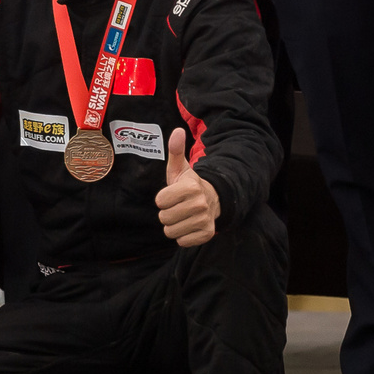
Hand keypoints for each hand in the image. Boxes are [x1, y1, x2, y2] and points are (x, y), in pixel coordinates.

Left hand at [154, 128, 219, 246]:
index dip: (163, 199)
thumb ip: (176, 150)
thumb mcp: (180, 168)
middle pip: (164, 218)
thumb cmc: (189, 184)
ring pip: (171, 232)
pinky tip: (189, 225)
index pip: (160, 201)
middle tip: (178, 206)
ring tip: (183, 215)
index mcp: (191, 187)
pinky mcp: (207, 234)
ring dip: (173, 225)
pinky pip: (182, 242)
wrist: (213, 200)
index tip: (172, 194)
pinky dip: (182, 236)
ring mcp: (205, 220)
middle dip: (167, 213)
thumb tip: (177, 131)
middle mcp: (200, 204)